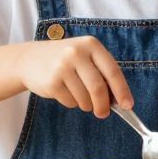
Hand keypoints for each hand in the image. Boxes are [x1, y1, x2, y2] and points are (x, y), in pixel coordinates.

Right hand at [14, 36, 132, 117]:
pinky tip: (65, 92)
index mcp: (91, 45)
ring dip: (86, 105)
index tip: (128, 105)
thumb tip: (119, 100)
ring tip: (79, 96)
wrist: (29, 59)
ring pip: (84, 98)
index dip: (122, 90)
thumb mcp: (85, 56)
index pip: (112, 71)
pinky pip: (70, 102)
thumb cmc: (65, 60)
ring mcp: (62, 67)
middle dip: (103, 105)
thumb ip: (102, 73)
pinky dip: (72, 103)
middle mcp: (76, 53)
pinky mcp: (51, 82)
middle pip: (98, 88)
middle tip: (103, 113)